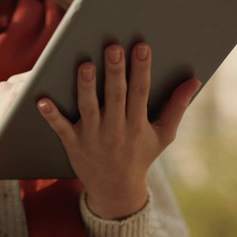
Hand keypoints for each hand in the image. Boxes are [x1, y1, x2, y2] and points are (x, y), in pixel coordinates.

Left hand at [37, 43, 200, 219]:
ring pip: (89, 108)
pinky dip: (51, 115)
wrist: (116, 190)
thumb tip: (195, 81)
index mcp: (138, 125)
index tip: (142, 47)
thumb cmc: (140, 155)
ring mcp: (93, 137)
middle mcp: (116, 130)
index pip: (140, 93)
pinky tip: (41, 101)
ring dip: (86, 87)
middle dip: (115, 71)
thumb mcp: (163, 135)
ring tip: (84, 66)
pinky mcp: (73, 144)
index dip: (142, 69)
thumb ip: (177, 107)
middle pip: (115, 96)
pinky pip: (61, 128)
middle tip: (113, 47)